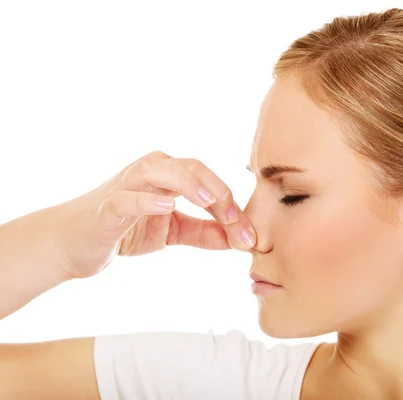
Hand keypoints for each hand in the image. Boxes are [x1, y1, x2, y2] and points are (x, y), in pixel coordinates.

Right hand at [55, 150, 255, 278]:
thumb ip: (204, 233)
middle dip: (219, 194)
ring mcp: (127, 185)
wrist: (74, 245)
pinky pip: (128, 198)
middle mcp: (149, 172)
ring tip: (211, 203)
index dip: (231, 204)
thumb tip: (238, 240)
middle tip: (238, 222)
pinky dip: (147, 200)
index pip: (207, 180)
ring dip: (189, 184)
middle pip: (191, 168)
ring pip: (161, 171)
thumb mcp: (172, 232)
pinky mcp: (107, 207)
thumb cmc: (123, 231)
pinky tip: (167, 207)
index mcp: (168, 175)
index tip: (248, 234)